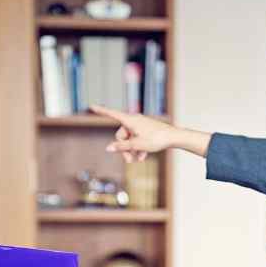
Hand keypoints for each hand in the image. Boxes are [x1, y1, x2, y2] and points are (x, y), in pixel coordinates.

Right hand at [89, 105, 209, 160]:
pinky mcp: (146, 130)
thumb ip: (122, 147)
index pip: (112, 114)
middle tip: (130, 161)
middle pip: (121, 135)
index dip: (101, 111)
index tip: (91, 106)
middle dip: (124, 148)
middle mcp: (134, 121)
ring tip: (138, 160)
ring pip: (129, 139)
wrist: (174, 137)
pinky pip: (137, 139)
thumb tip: (108, 148)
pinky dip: (138, 148)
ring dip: (132, 151)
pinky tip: (143, 156)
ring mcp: (140, 125)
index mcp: (130, 120)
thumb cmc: (156, 139)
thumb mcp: (137, 145)